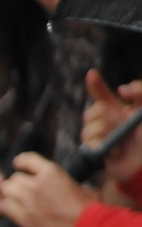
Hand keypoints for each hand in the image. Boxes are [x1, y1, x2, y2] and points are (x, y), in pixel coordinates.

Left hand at [0, 152, 93, 226]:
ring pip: (6, 191)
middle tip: (22, 190)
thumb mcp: (83, 187)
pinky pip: (4, 207)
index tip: (19, 165)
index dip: (20, 162)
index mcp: (51, 172)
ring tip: (17, 201)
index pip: (26, 159)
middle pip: (14, 178)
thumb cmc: (91, 208)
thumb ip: (67, 183)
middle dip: (17, 184)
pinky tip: (12, 210)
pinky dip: (6, 207)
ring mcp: (28, 200)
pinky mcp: (23, 217)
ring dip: (10, 195)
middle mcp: (36, 183)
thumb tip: (66, 186)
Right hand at [84, 69, 141, 184]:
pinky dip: (104, 146)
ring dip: (106, 132)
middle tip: (122, 122)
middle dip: (105, 115)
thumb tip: (120, 89)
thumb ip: (140, 92)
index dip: (96, 85)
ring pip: (90, 126)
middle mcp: (108, 122)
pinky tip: (117, 151)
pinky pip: (89, 142)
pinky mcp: (96, 151)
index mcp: (119, 111)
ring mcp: (101, 136)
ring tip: (122, 141)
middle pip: (93, 110)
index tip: (92, 74)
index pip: (103, 96)